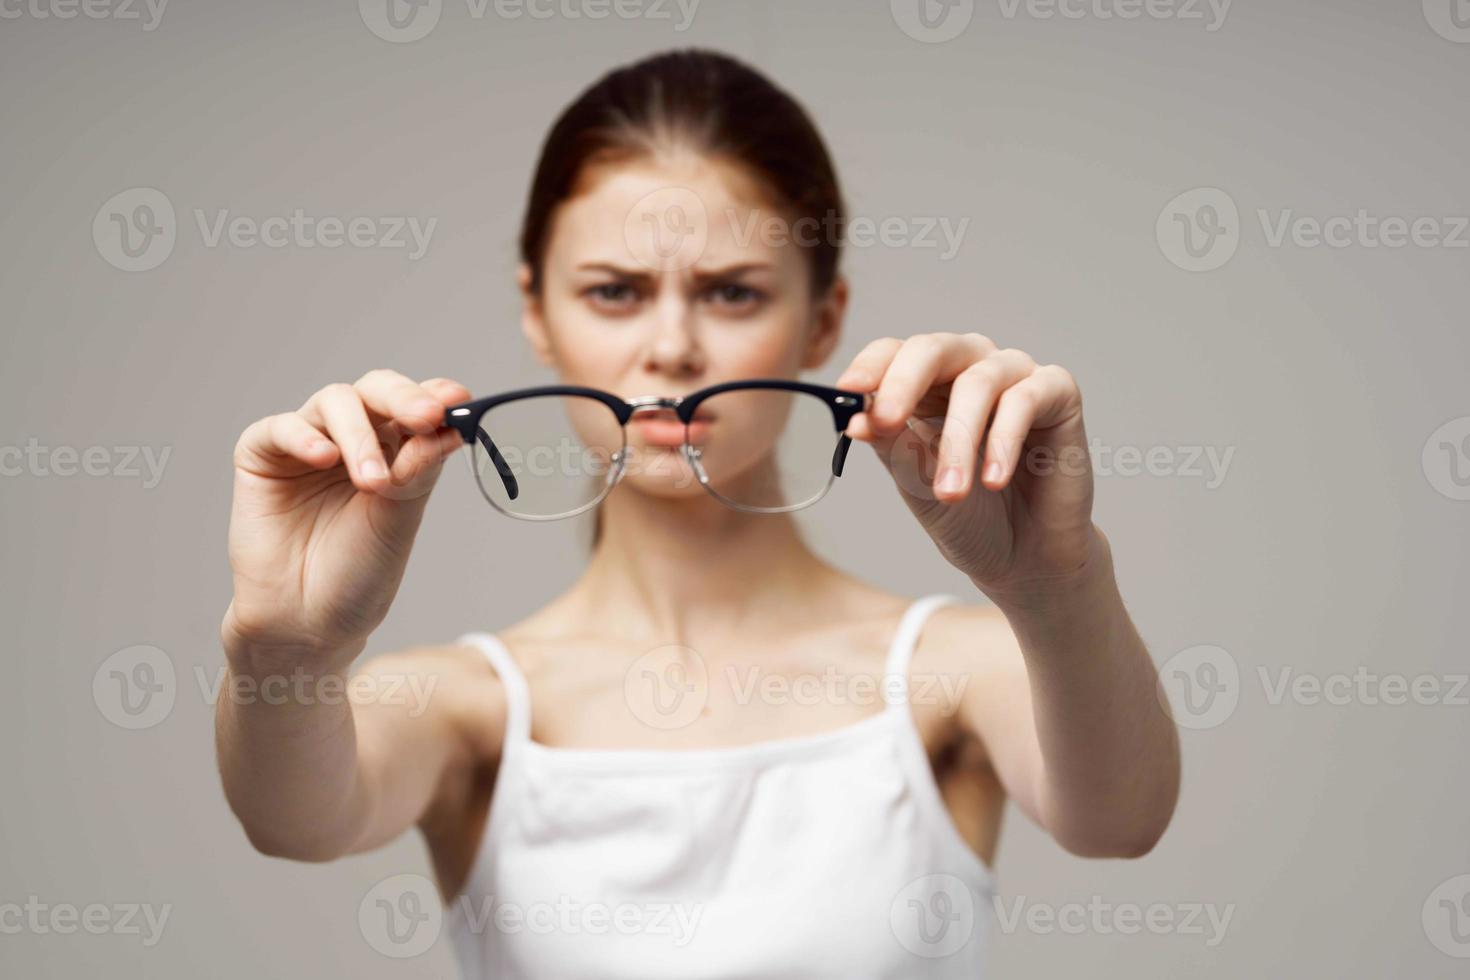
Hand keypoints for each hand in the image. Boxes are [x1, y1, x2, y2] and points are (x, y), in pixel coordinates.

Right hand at [222, 370, 470, 661]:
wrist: (306, 622)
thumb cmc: (358, 573)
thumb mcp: (400, 518)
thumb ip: (419, 470)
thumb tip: (451, 426)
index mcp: (395, 449)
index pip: (416, 405)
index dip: (435, 396)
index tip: (457, 399)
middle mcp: (354, 437)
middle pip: (377, 391)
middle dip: (404, 399)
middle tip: (426, 417)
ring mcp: (308, 442)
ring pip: (335, 402)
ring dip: (360, 435)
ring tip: (374, 482)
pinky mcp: (262, 455)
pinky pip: (281, 427)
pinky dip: (304, 437)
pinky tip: (324, 459)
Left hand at [836, 333, 1099, 602]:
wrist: (1023, 558)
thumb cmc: (967, 515)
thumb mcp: (917, 481)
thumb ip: (891, 445)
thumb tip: (857, 418)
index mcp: (926, 383)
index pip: (893, 353)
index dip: (871, 366)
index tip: (848, 391)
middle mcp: (970, 367)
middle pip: (933, 348)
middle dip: (904, 384)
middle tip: (886, 422)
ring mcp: (1015, 376)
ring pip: (979, 381)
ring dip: (958, 439)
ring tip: (951, 491)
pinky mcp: (1058, 392)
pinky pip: (1027, 399)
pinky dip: (1004, 441)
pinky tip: (994, 480)